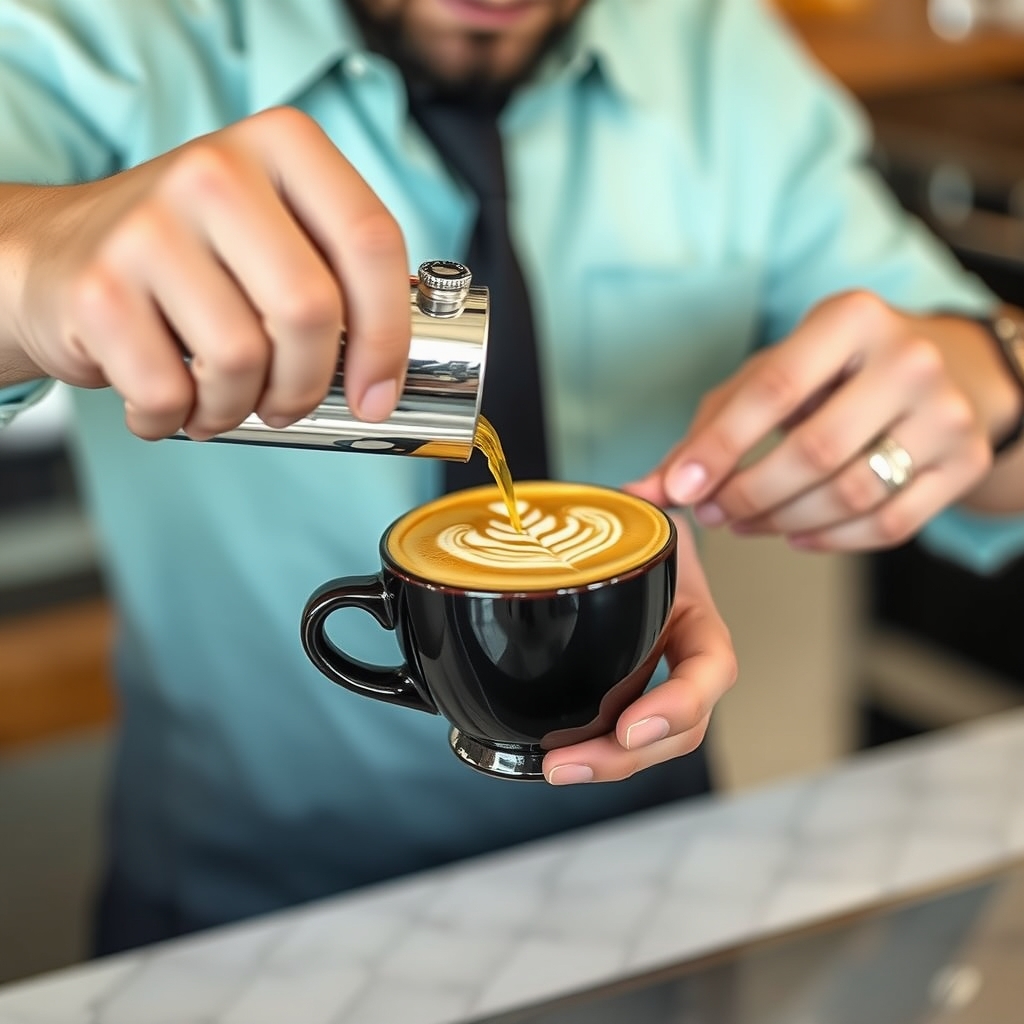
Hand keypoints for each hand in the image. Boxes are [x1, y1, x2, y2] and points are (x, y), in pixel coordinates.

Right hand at [7, 107, 409, 439]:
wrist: (61, 252)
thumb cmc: (194, 257)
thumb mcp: (276, 233)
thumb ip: (338, 276)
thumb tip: (395, 367)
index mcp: (283, 147)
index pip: (371, 241)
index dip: (389, 335)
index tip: (378, 393)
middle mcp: (217, 171)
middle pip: (311, 311)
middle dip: (308, 384)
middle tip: (288, 402)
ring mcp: (150, 225)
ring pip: (242, 361)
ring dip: (238, 408)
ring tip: (220, 398)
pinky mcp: (99, 286)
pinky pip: (171, 392)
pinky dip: (178, 419)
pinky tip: (171, 399)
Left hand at [543, 515, 735, 783]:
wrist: (624, 544)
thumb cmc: (635, 530)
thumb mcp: (642, 514)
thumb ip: (644, 501)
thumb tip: (636, 490)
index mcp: (698, 618)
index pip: (710, 670)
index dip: (678, 704)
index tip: (631, 723)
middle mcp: (683, 661)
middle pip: (679, 729)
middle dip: (626, 755)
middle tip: (565, 764)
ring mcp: (654, 685)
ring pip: (648, 745)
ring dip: (604, 764)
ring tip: (553, 770)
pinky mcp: (620, 697)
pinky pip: (614, 734)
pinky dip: (588, 751)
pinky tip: (550, 760)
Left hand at [628, 291, 1016, 551]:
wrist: (948, 371)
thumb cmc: (841, 371)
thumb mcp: (774, 374)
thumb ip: (709, 427)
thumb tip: (648, 488)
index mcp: (852, 318)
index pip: (774, 389)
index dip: (720, 446)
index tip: (680, 487)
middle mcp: (908, 360)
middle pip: (813, 451)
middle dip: (749, 493)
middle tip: (714, 510)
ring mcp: (946, 414)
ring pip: (850, 495)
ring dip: (782, 522)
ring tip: (748, 521)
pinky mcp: (963, 463)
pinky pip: (889, 525)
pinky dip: (831, 540)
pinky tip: (797, 533)